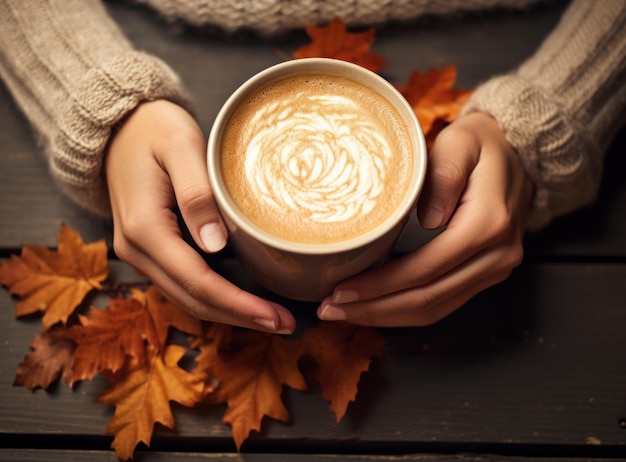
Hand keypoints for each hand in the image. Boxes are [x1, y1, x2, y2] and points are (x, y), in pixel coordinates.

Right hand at [105, 100, 294, 332]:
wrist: (120, 127)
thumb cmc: (155, 129)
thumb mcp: (181, 147)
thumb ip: (197, 194)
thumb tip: (215, 246)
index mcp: (145, 229)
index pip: (198, 282)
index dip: (239, 305)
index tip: (276, 317)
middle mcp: (136, 250)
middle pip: (193, 300)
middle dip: (240, 317)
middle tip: (285, 324)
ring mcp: (139, 253)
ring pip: (186, 298)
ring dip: (228, 312)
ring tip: (271, 317)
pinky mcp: (150, 249)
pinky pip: (182, 284)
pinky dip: (214, 297)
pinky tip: (242, 298)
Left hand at [318, 112, 533, 326]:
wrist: (517, 152)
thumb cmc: (481, 144)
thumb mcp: (461, 142)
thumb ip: (444, 175)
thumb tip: (426, 220)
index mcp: (488, 225)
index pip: (425, 268)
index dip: (381, 285)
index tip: (342, 289)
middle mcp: (496, 256)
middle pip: (427, 298)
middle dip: (375, 308)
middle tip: (330, 308)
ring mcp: (494, 269)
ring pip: (435, 309)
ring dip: (386, 316)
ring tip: (344, 312)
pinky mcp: (484, 275)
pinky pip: (443, 304)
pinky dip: (405, 311)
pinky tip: (375, 308)